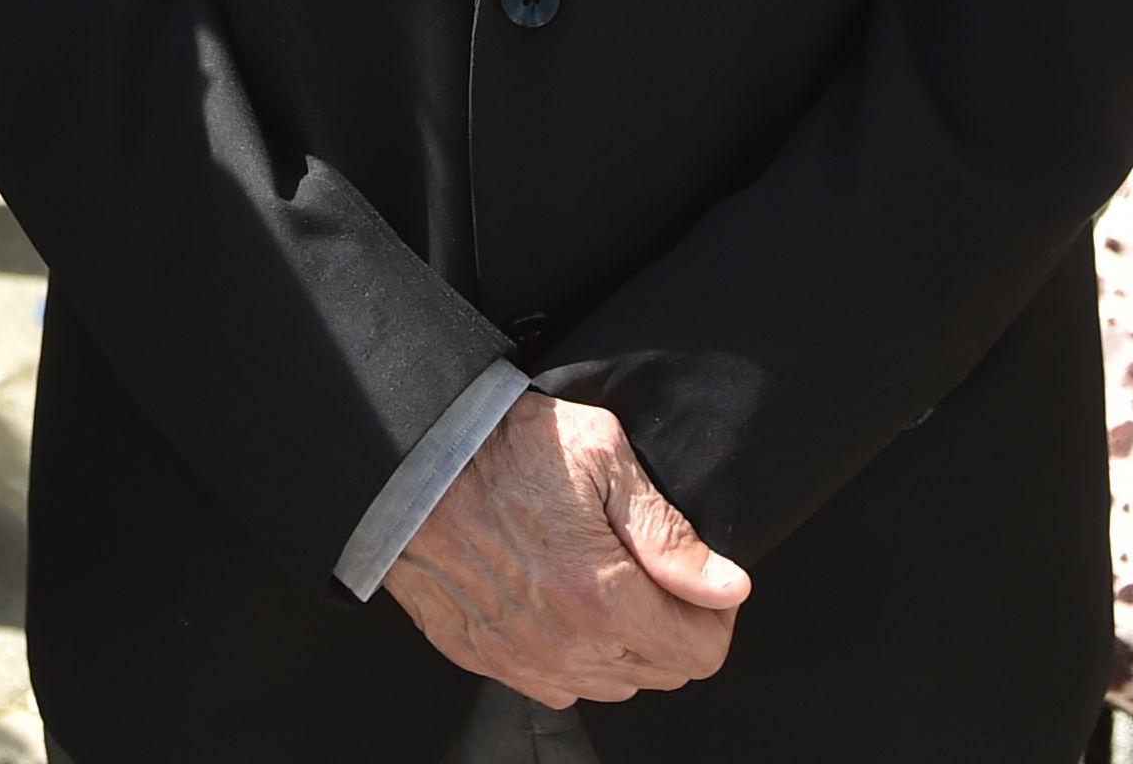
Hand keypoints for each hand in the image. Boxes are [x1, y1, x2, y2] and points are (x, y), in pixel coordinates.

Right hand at [385, 393, 751, 706]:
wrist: (406, 460)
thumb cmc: (499, 446)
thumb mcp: (603, 457)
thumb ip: (669, 534)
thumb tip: (725, 585)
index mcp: (602, 597)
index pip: (701, 652)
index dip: (715, 613)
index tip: (705, 581)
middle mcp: (564, 645)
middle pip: (662, 675)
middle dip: (675, 627)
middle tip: (655, 571)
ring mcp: (522, 660)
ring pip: (612, 686)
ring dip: (626, 645)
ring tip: (606, 581)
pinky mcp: (485, 658)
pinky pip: (556, 686)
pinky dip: (573, 655)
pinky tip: (561, 601)